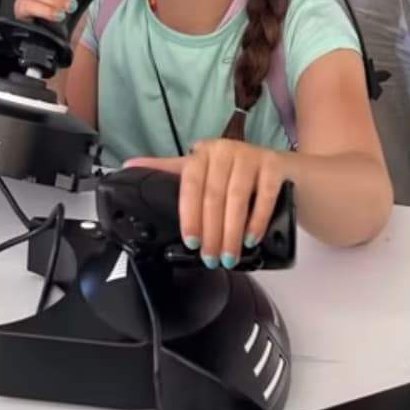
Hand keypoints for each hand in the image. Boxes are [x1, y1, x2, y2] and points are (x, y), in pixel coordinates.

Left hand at [126, 139, 288, 265]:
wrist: (281, 170)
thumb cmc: (235, 174)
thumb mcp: (202, 172)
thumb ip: (168, 171)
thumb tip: (129, 165)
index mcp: (202, 154)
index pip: (190, 184)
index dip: (190, 215)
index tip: (190, 242)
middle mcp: (224, 150)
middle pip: (214, 196)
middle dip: (211, 232)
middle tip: (210, 258)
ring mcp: (250, 156)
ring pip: (237, 198)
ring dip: (231, 232)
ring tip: (228, 257)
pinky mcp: (274, 165)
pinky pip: (264, 195)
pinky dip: (257, 220)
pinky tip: (251, 239)